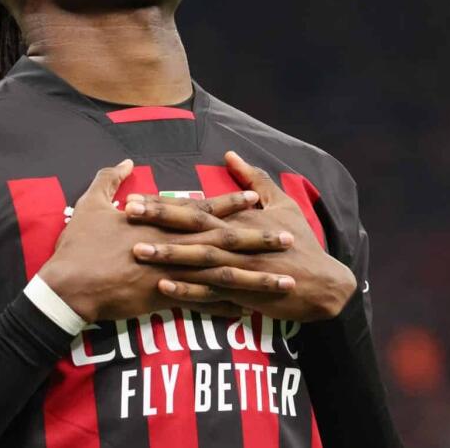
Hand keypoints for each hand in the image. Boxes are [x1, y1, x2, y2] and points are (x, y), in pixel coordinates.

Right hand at [37, 159, 297, 321]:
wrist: (68, 287)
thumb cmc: (77, 246)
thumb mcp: (90, 205)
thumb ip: (109, 180)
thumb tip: (125, 162)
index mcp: (157, 222)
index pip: (201, 210)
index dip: (231, 206)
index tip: (256, 201)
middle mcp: (171, 246)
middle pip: (223, 242)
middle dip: (257, 240)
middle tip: (288, 239)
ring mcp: (170, 273)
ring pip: (221, 275)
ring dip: (255, 278)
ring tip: (283, 281)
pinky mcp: (164, 299)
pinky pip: (202, 304)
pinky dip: (226, 307)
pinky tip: (249, 311)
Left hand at [125, 151, 356, 321]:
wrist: (322, 285)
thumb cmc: (302, 243)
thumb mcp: (283, 204)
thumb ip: (255, 179)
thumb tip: (231, 155)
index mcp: (241, 220)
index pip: (196, 208)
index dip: (164, 203)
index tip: (135, 197)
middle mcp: (236, 242)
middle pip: (191, 229)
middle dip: (158, 221)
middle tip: (128, 213)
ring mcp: (238, 269)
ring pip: (197, 260)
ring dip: (167, 255)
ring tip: (137, 250)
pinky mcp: (243, 294)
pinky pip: (211, 292)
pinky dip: (188, 290)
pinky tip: (164, 287)